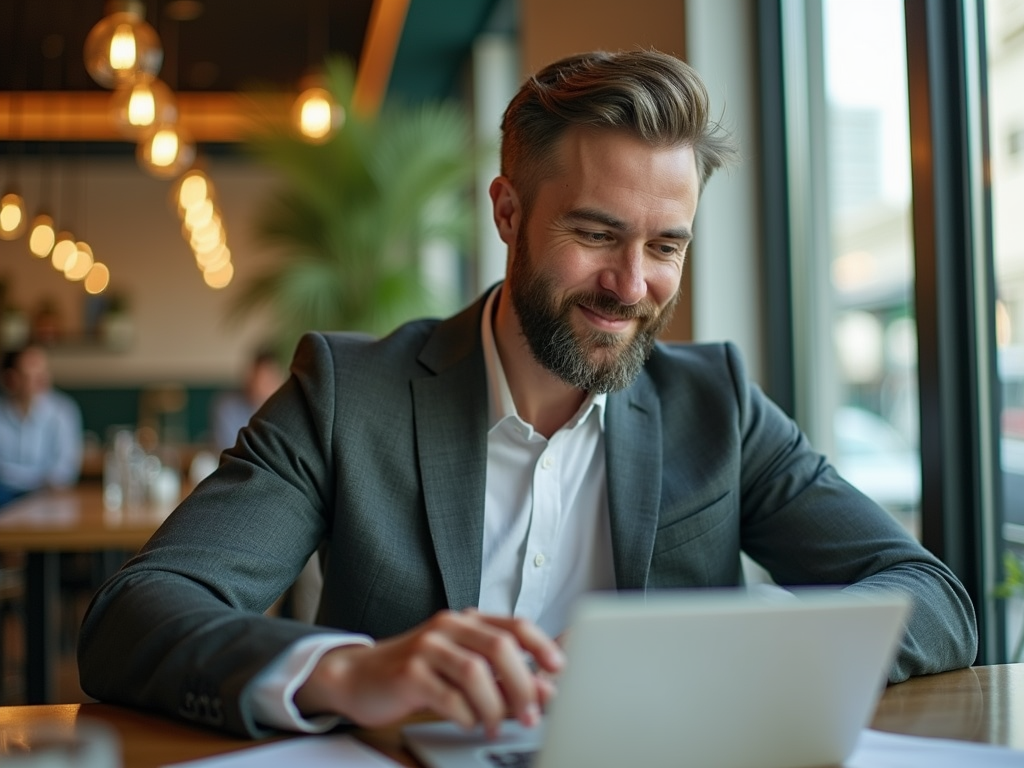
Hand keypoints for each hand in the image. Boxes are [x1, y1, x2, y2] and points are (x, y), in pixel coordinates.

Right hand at [294, 609, 563, 736]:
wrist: (357, 677)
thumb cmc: (416, 672)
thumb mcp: (460, 667)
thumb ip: (501, 676)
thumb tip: (545, 692)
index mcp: (466, 621)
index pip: (515, 625)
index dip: (542, 647)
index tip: (559, 670)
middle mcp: (448, 627)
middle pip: (500, 647)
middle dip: (523, 684)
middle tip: (531, 713)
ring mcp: (427, 648)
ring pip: (476, 671)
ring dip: (495, 705)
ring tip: (496, 725)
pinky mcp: (409, 673)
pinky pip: (449, 695)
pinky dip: (466, 714)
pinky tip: (469, 722)